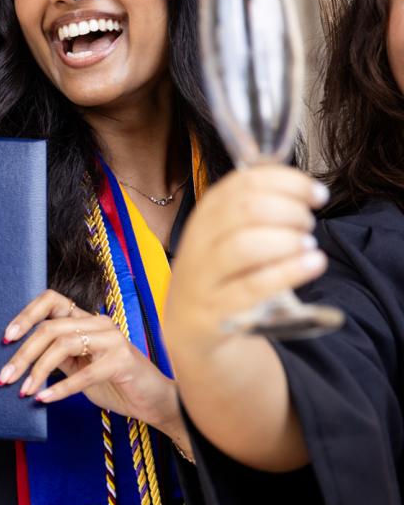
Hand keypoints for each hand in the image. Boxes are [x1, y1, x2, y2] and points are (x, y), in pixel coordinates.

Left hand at [0, 289, 181, 433]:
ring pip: (63, 345)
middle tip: (5, 376)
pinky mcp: (122, 361)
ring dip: (38, 370)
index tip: (5, 338)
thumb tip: (20, 359)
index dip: (25, 315)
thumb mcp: (78, 367)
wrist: (155, 402)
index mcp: (86, 319)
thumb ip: (56, 358)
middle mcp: (98, 322)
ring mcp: (112, 339)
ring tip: (24, 390)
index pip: (51, 300)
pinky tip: (44, 399)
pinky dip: (60, 388)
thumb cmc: (114, 383)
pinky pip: (84, 374)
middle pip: (50, 328)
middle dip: (23, 353)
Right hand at [164, 166, 328, 359]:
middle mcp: (200, 239)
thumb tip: (301, 186)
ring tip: (308, 245)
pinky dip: (289, 272)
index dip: (287, 182)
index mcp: (206, 213)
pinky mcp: (216, 308)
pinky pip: (254, 286)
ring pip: (245, 245)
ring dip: (287, 240)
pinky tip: (313, 264)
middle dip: (290, 210)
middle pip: (246, 209)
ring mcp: (204, 274)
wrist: (187, 323)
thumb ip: (255, 208)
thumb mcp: (226, 235)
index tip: (317, 194)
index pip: (244, 182)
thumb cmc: (219, 272)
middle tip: (308, 223)